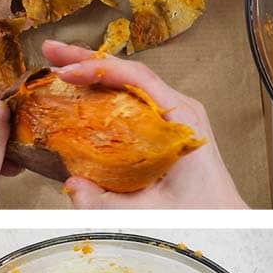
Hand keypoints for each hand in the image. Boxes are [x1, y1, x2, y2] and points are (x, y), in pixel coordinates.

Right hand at [42, 40, 247, 208]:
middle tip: (52, 51)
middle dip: (86, 59)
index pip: (137, 78)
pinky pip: (127, 99)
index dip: (97, 69)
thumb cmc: (199, 213)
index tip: (66, 70)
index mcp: (181, 119)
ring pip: (126, 82)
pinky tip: (78, 93)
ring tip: (59, 66)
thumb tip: (72, 185)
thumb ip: (106, 202)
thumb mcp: (148, 213)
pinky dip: (100, 91)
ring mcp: (169, 115)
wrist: (220, 221)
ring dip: (91, 72)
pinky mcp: (160, 125)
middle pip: (128, 72)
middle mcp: (177, 110)